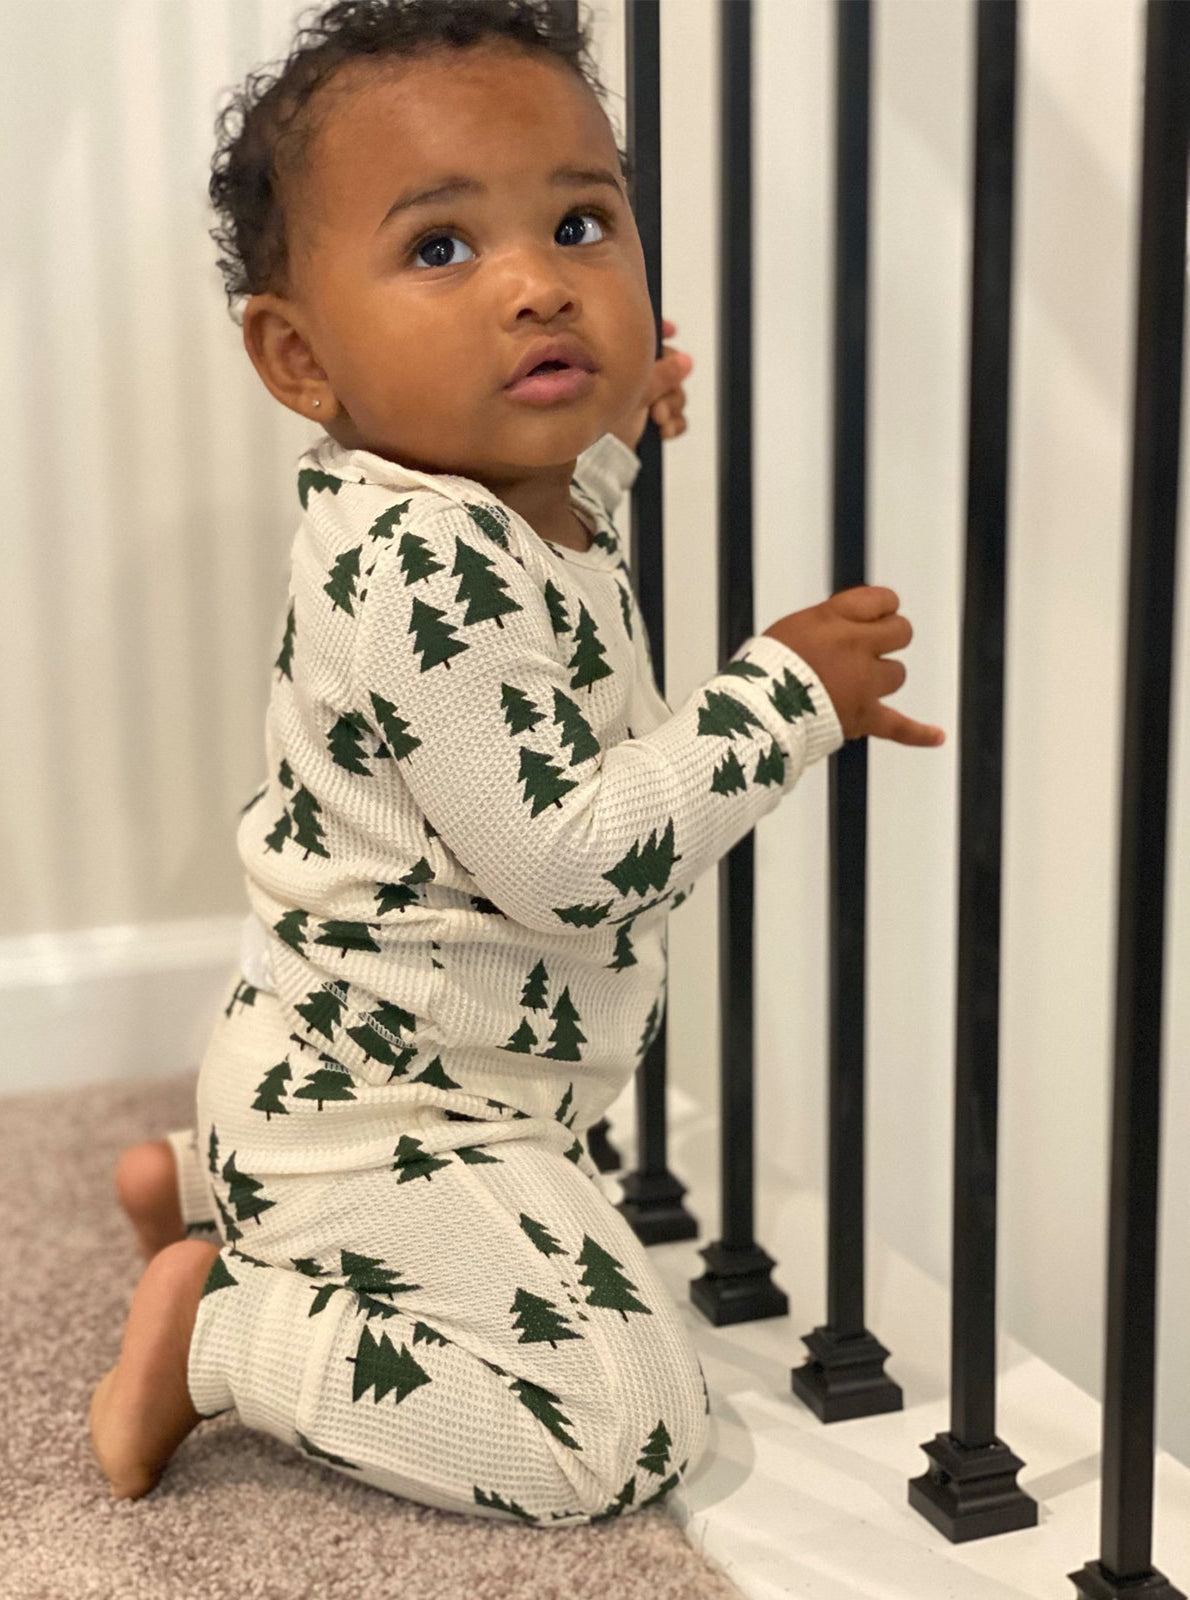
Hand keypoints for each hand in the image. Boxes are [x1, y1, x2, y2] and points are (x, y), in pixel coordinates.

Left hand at [610, 318, 692, 450]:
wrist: (596, 465)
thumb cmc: (602, 427)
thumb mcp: (631, 395)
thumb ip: (659, 376)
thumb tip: (685, 361)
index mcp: (620, 368)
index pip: (643, 341)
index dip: (660, 332)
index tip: (672, 331)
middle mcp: (631, 381)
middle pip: (667, 368)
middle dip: (669, 386)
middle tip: (658, 403)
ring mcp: (641, 402)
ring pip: (674, 393)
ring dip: (672, 407)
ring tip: (659, 420)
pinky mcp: (647, 423)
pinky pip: (675, 417)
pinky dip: (674, 424)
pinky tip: (665, 431)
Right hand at [763, 585, 945, 747]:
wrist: (757, 710)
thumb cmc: (764, 670)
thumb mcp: (791, 628)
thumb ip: (826, 623)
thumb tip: (850, 624)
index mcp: (833, 618)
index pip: (881, 600)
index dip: (881, 607)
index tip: (874, 614)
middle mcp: (855, 646)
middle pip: (900, 632)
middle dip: (889, 637)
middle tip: (870, 646)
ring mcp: (863, 683)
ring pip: (897, 674)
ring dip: (882, 677)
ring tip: (856, 684)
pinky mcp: (864, 717)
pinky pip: (899, 727)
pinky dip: (918, 734)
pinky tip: (937, 736)